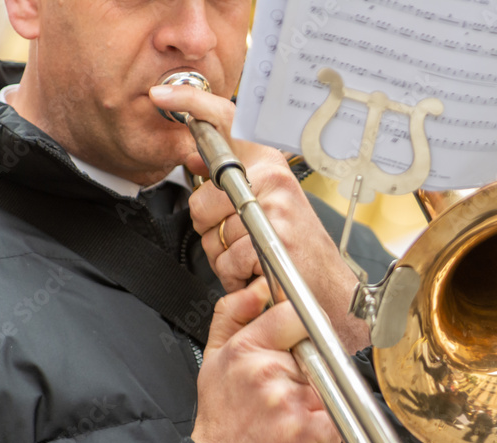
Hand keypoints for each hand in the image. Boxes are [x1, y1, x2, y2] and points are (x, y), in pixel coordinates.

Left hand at [149, 83, 369, 352]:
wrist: (330, 294)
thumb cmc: (299, 255)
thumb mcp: (264, 209)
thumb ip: (227, 183)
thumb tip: (193, 156)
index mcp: (269, 167)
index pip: (228, 122)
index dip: (194, 103)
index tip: (165, 94)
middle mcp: (274, 181)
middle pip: (202, 199)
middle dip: (210, 231)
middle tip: (241, 242)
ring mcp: (276, 209)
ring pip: (213, 234)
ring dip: (224, 259)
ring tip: (254, 262)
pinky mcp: (276, 239)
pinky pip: (229, 260)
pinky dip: (236, 278)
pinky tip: (259, 276)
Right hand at [191, 279, 341, 442]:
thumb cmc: (221, 418)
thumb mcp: (214, 357)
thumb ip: (233, 314)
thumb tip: (260, 288)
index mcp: (247, 349)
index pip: (295, 315)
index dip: (303, 329)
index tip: (301, 342)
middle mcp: (268, 371)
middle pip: (318, 356)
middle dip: (309, 375)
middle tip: (284, 395)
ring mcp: (290, 400)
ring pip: (329, 390)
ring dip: (318, 406)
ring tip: (288, 418)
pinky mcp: (309, 429)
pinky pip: (337, 422)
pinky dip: (325, 434)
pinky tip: (299, 438)